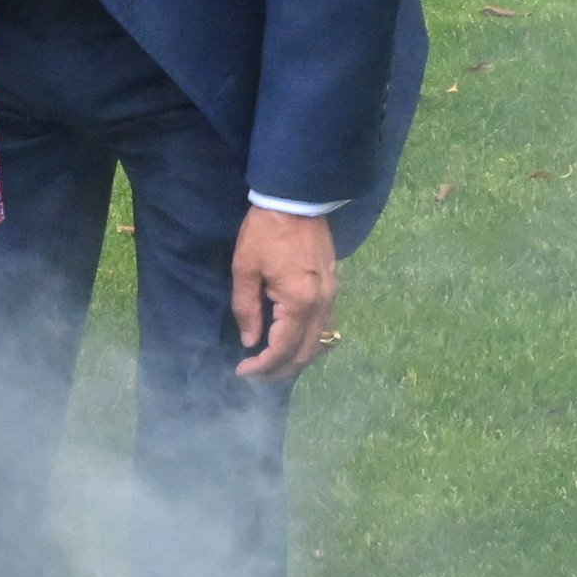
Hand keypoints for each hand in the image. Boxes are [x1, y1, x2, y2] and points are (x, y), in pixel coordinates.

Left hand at [228, 206, 340, 382]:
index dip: (262, 366)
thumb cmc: (265, 232)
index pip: (282, 349)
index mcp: (299, 302)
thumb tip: (250, 341)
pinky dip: (308, 342)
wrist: (297, 199)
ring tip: (272, 365)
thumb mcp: (245, 268)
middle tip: (256, 377)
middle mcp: (322, 305)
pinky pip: (324, 326)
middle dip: (280, 371)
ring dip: (296, 359)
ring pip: (319, 343)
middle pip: (305, 354)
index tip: (242, 372)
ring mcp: (332, 297)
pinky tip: (292, 343)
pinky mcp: (334, 288)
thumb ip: (246, 309)